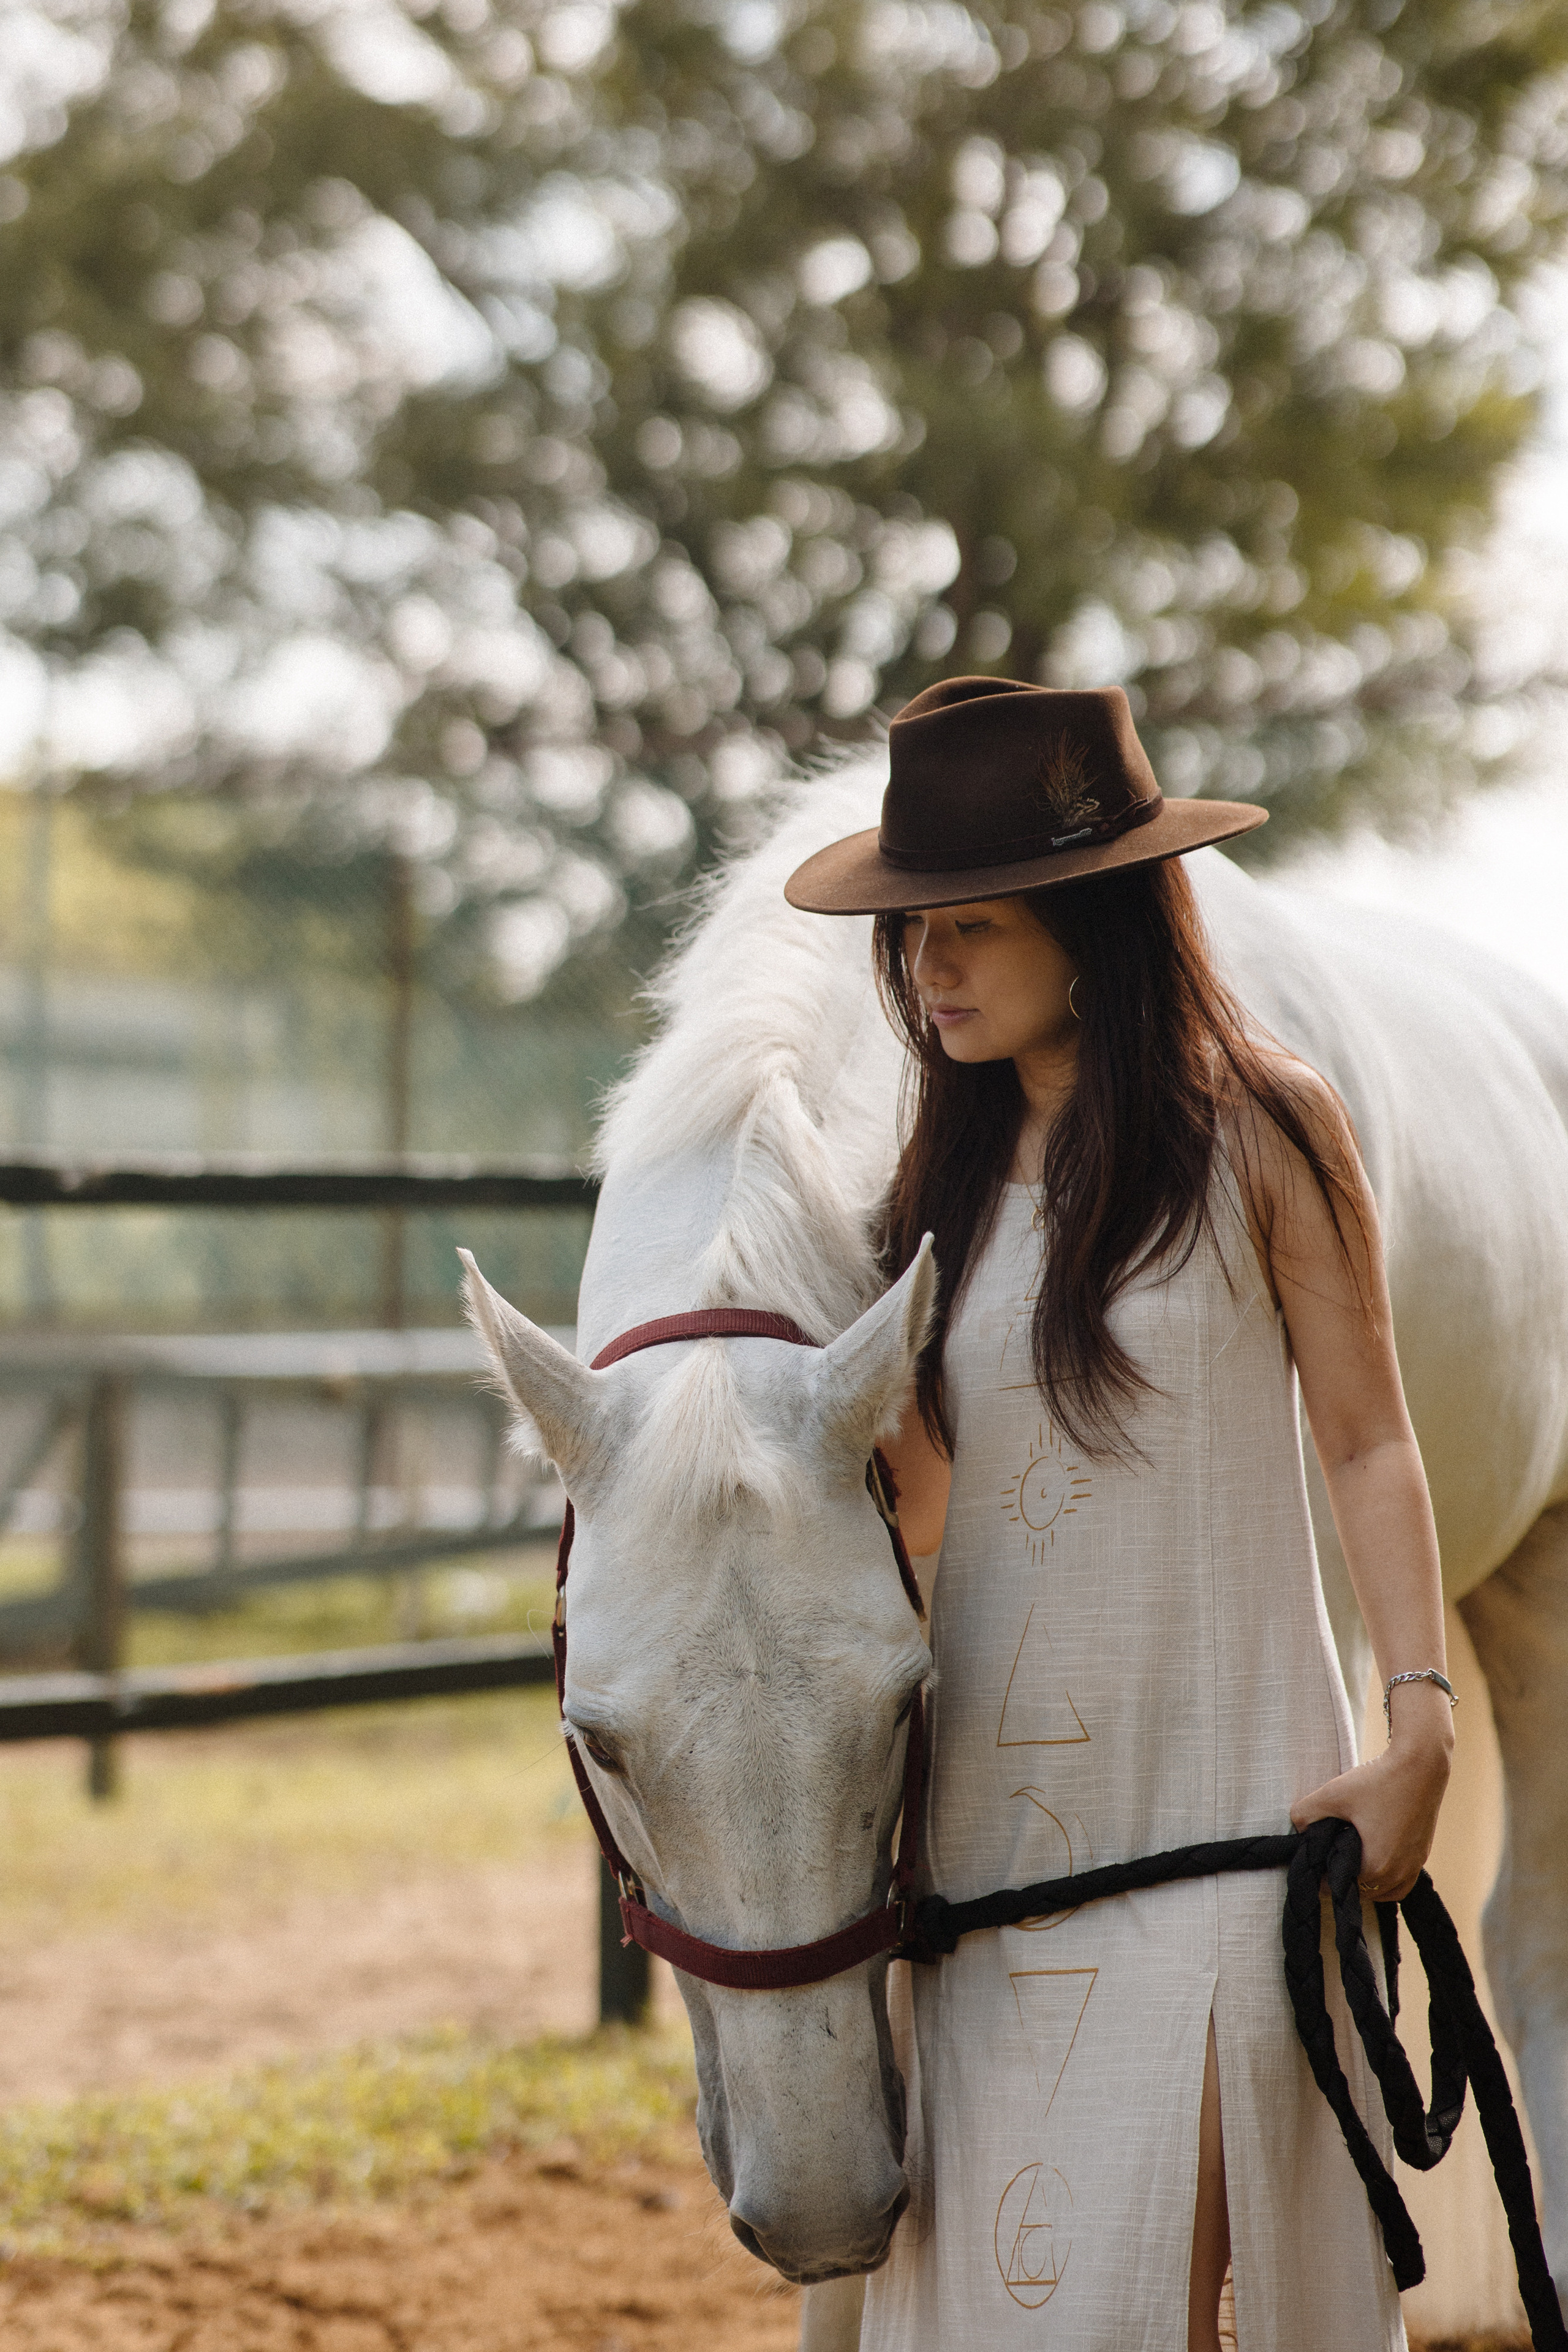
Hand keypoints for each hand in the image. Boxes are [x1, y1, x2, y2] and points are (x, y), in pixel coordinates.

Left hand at [1290, 1699, 1451, 1902]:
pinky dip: (1388, 1879)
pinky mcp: (1423, 1855)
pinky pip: (1402, 1882)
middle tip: (1330, 1854)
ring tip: (1352, 1861)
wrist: (1420, 1765)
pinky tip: (1376, 1858)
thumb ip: (1305, 1813)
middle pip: (1363, 1892)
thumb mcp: (1333, 1794)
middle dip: (1345, 1879)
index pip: (1339, 1887)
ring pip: (1386, 1892)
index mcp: (1376, 1867)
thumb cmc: (1378, 1781)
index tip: (1316, 1857)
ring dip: (1368, 1884)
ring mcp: (1415, 1866)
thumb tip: (1298, 1827)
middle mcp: (1399, 1874)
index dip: (1322, 1874)